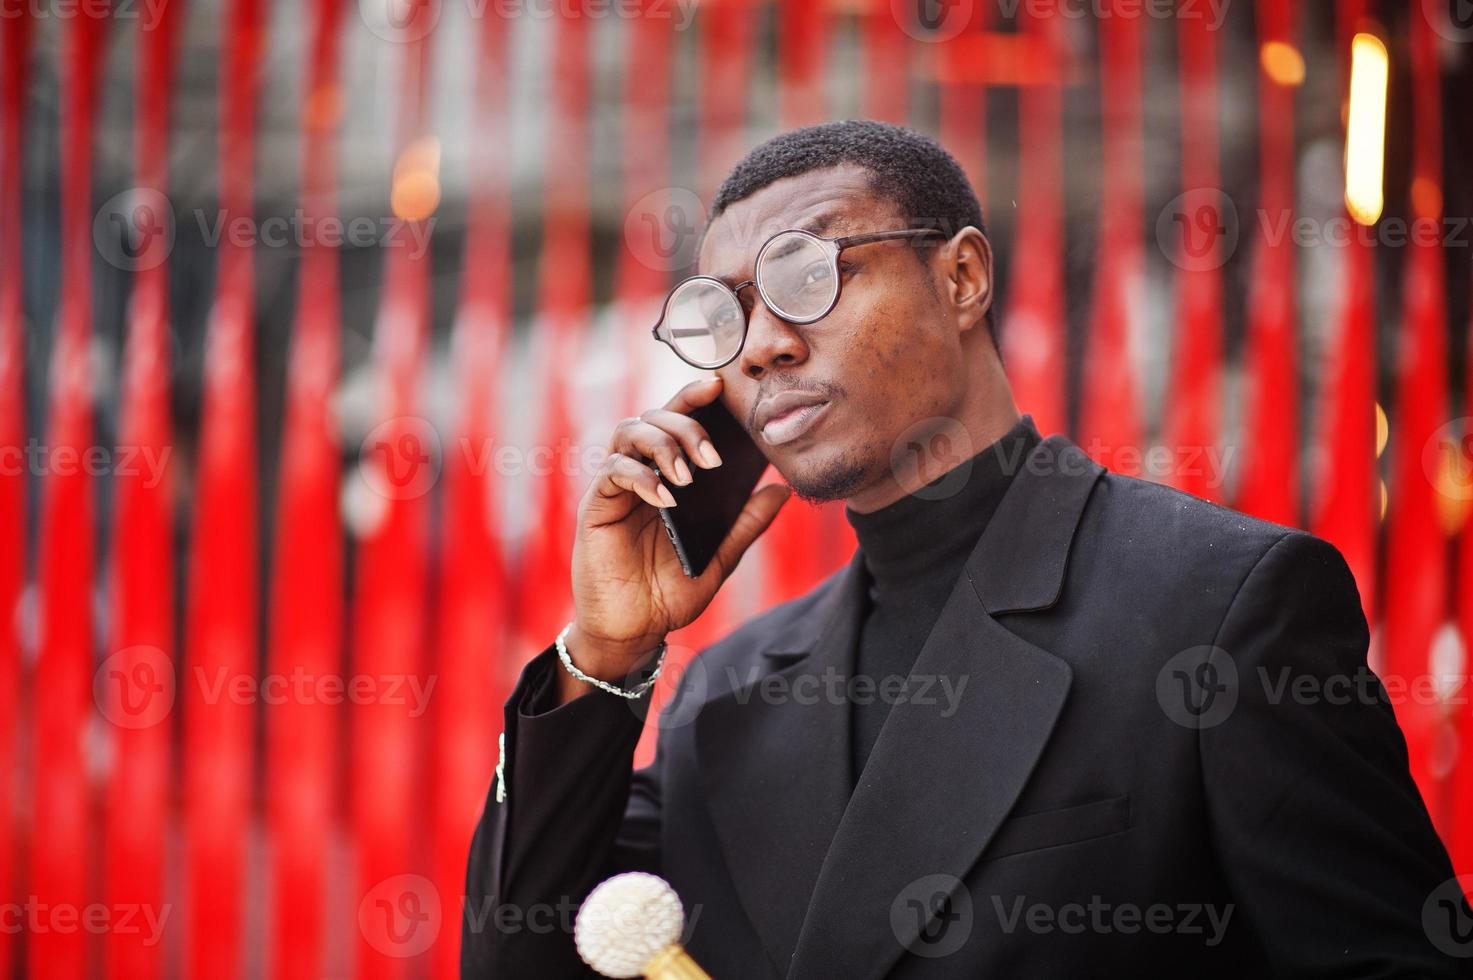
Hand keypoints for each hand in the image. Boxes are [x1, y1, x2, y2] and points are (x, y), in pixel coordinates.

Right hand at [566, 375, 790, 687]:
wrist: (635, 630)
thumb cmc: (670, 590)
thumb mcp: (720, 555)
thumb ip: (747, 522)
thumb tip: (782, 488)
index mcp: (668, 474)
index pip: (678, 421)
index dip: (694, 396)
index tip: (721, 386)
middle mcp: (640, 472)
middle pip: (653, 416)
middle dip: (686, 425)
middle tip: (713, 458)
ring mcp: (616, 487)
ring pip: (629, 433)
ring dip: (663, 444)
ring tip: (689, 476)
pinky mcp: (597, 506)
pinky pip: (614, 472)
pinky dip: (641, 477)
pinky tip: (666, 499)